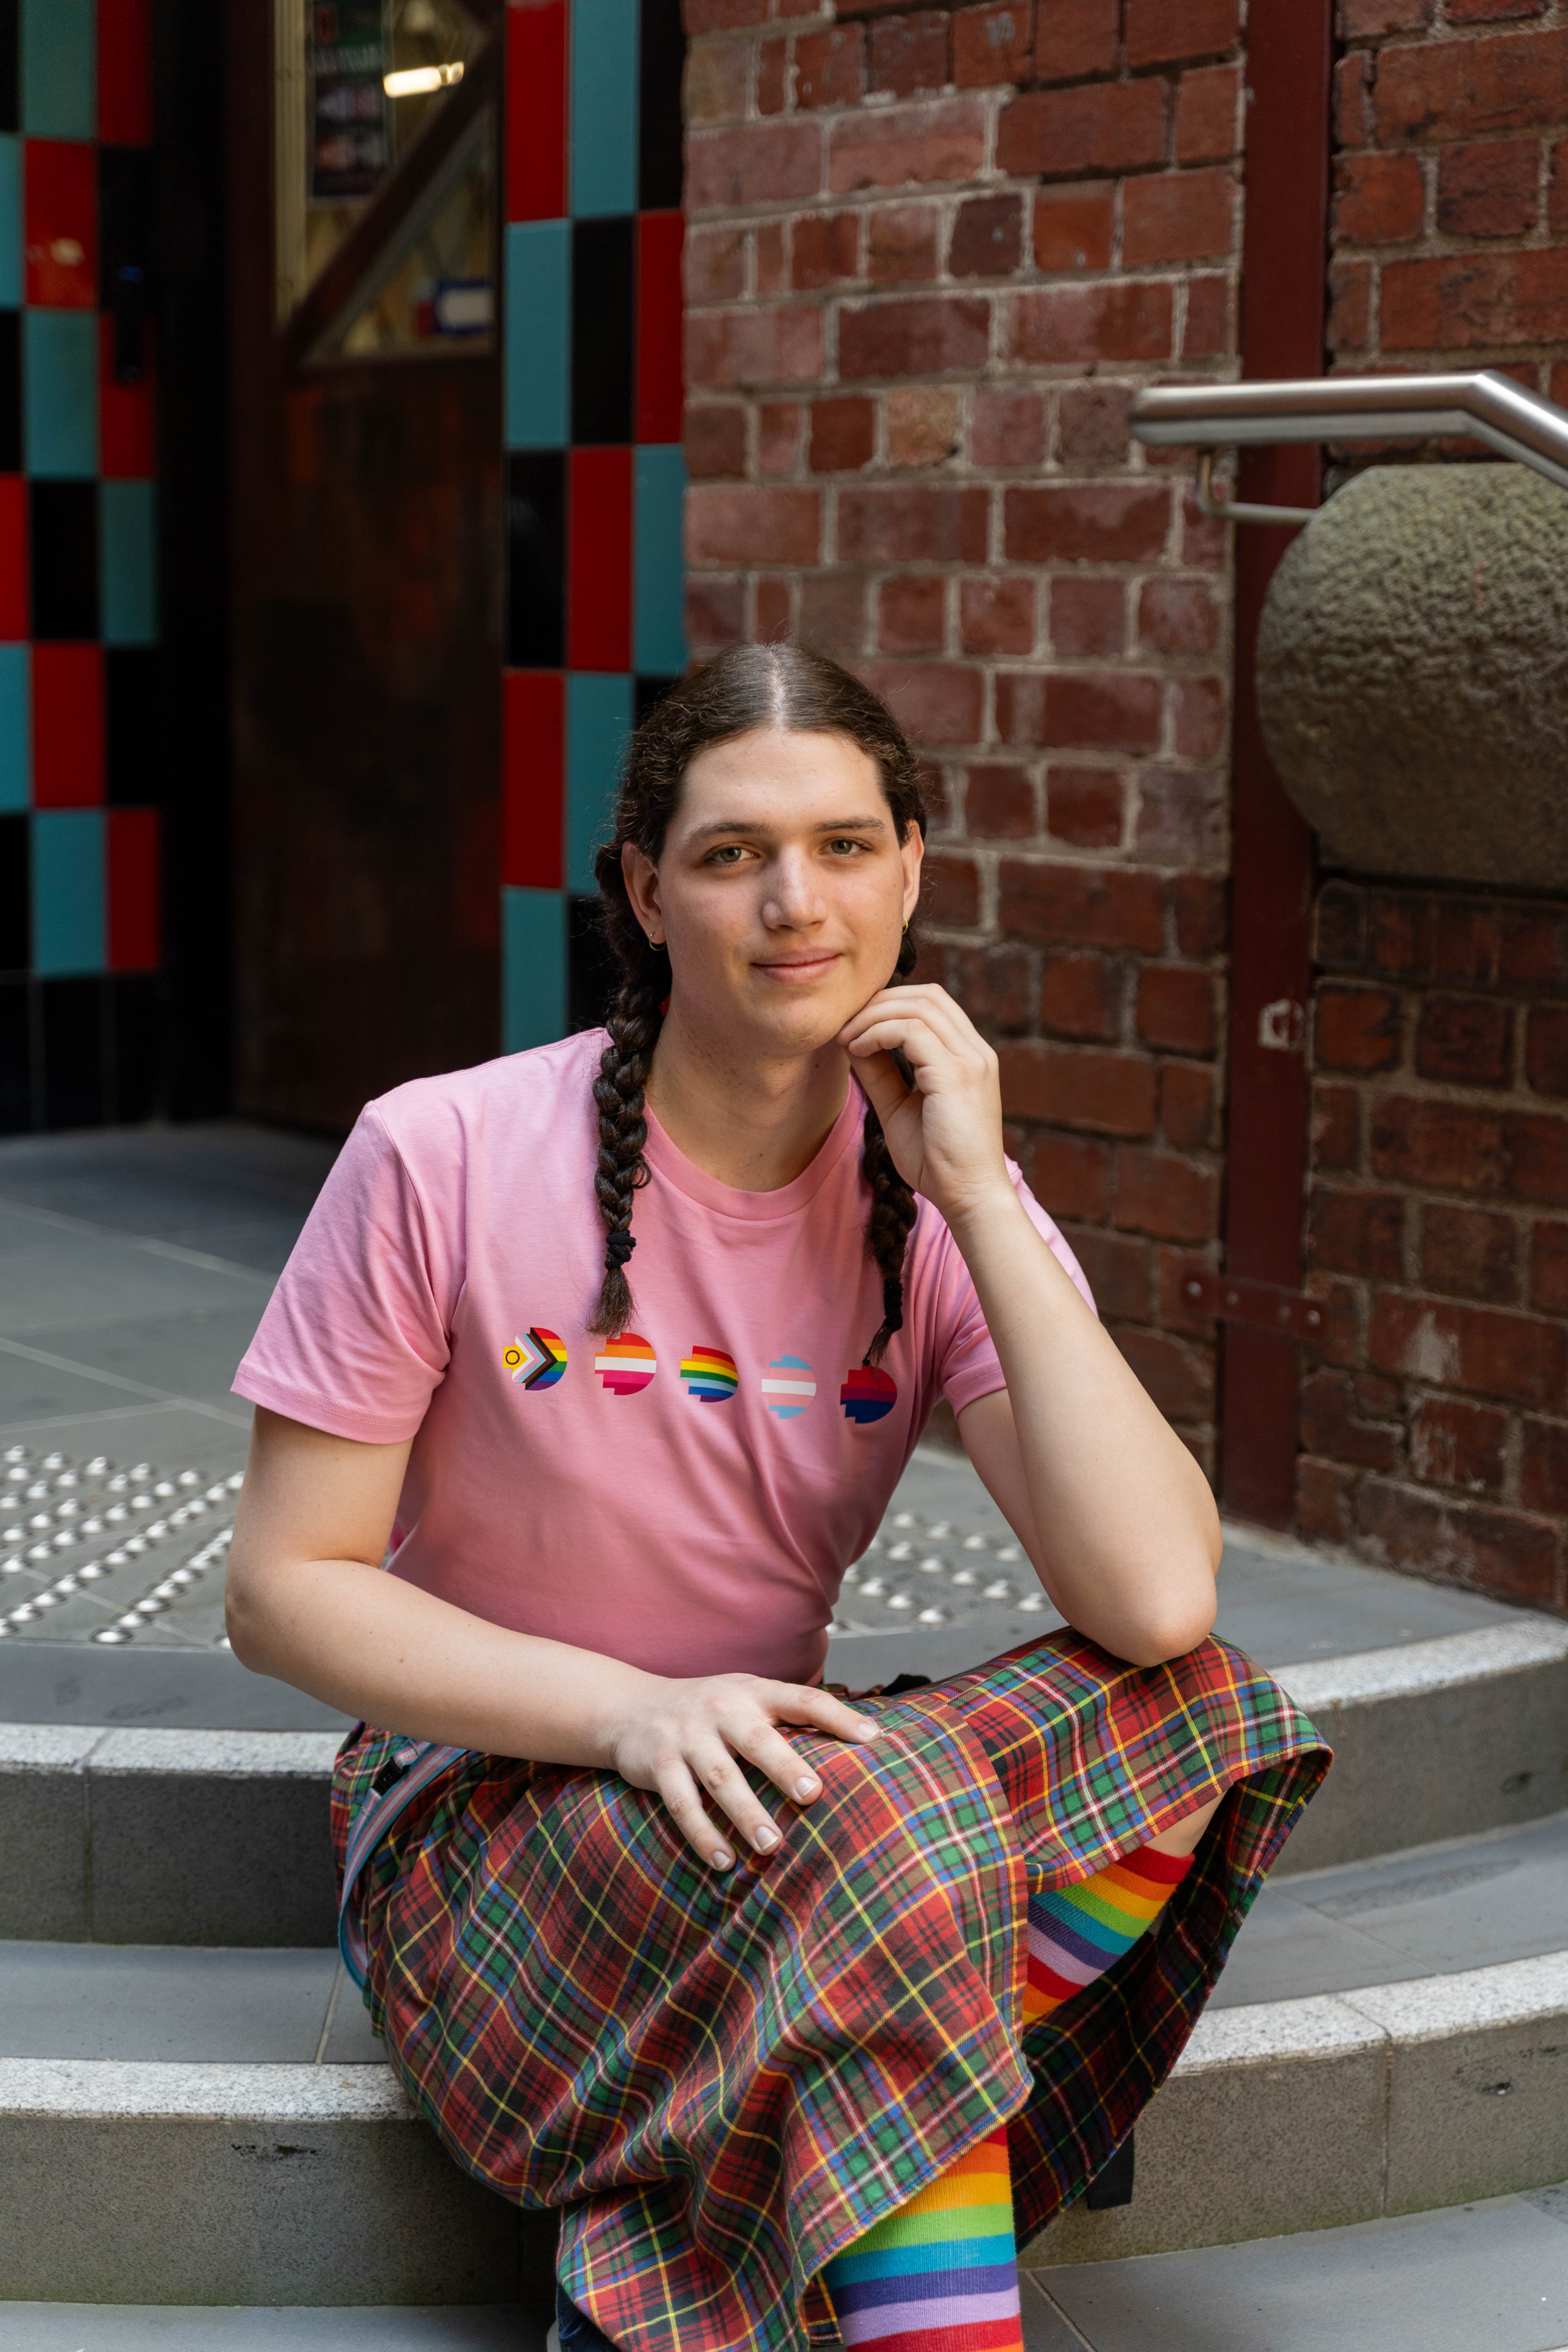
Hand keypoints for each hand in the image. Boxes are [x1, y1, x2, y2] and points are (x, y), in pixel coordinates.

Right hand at [606, 1673, 880, 1867]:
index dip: (839, 1716)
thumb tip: (860, 1738)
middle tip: (812, 1796)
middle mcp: (721, 1709)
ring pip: (719, 1776)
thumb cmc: (709, 1710)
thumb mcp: (746, 1697)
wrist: (629, 1707)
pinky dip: (702, 1834)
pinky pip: (682, 1804)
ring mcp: (687, 1736)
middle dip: (785, 1767)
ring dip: (745, 1813)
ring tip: (771, 1847)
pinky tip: (723, 1861)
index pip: (803, 1698)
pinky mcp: (658, 1765)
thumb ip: (789, 1715)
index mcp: (753, 1691)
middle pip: (757, 1739)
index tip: (875, 1738)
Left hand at [838, 983, 1009, 1223]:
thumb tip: (852, 1042)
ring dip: (874, 1016)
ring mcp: (971, 1060)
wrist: (968, 1197)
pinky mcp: (956, 1075)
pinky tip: (857, 1050)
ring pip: (919, 1005)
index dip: (889, 1004)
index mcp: (969, 1056)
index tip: (854, 1027)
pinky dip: (877, 1033)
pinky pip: (911, 1031)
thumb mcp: (900, 1107)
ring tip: (846, 1038)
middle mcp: (976, 1051)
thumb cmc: (937, 1161)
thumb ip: (881, 1073)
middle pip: (927, 995)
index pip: (932, 1004)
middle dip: (879, 1002)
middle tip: (844, 1025)